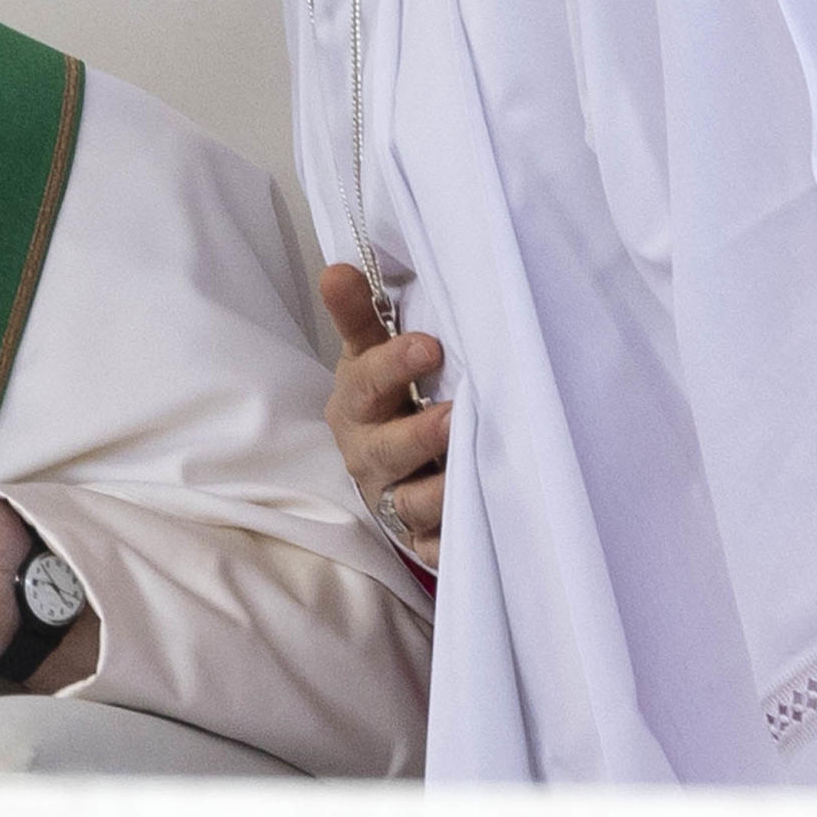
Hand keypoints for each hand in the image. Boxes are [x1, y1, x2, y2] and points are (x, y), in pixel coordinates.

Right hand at [319, 263, 447, 569]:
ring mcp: (393, 499)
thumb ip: (361, 316)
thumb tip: (340, 268)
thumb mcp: (369, 356)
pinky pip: (435, 548)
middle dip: (418, 436)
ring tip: (470, 475)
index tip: (429, 345)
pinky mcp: (419, 538)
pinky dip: (451, 543)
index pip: (366, 382)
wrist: (385, 470)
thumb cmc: (385, 401)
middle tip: (453, 417)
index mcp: (356, 405)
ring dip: (440, 492)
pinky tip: (476, 529)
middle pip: (386, 450)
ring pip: (412, 503)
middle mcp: (369, 455)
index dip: (393, 366)